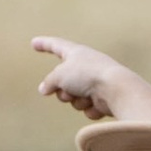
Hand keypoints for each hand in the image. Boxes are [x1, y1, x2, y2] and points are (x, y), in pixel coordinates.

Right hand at [32, 34, 150, 127]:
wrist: (115, 89)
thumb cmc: (87, 75)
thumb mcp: (59, 75)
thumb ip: (49, 82)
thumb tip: (44, 89)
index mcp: (76, 52)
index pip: (56, 45)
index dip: (44, 44)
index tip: (34, 43)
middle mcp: (86, 65)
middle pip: (62, 82)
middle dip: (62, 92)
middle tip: (68, 91)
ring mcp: (95, 82)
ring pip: (74, 98)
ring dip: (75, 100)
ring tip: (85, 96)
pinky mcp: (104, 97)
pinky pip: (86, 106)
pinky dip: (89, 107)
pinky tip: (98, 103)